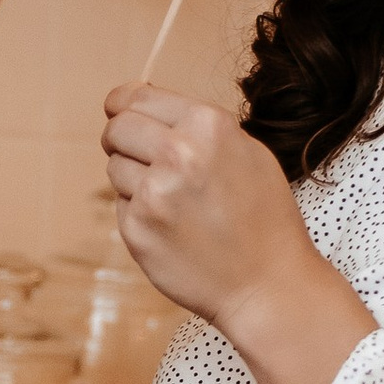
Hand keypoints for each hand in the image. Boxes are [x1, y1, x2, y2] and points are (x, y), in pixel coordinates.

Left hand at [101, 85, 313, 327]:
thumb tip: (141, 99)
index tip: (117, 110)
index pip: (136, 98)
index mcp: (208, 125)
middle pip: (116, 129)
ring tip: (175, 202)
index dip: (122, 104)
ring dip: (134, 180)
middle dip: (121, 140)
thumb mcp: (247, 152)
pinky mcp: (137, 230)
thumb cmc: (264, 219)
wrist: (269, 285)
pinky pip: (122, 207)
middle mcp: (178, 153)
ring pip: (115, 169)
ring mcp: (154, 193)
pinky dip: (140, 215)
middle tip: (140, 157)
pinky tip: (174, 229)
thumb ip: (197, 126)